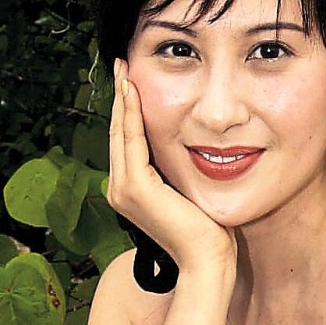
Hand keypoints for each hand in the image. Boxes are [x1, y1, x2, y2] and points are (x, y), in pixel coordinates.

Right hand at [107, 59, 236, 276]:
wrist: (207, 259)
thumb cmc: (207, 231)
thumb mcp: (188, 190)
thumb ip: (178, 170)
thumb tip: (188, 145)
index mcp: (130, 190)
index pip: (126, 142)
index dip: (127, 110)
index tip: (131, 81)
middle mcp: (119, 189)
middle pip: (118, 132)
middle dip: (121, 97)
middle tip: (122, 64)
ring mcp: (123, 190)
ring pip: (120, 132)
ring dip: (123, 98)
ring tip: (124, 69)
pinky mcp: (135, 188)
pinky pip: (131, 140)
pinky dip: (132, 114)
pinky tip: (134, 90)